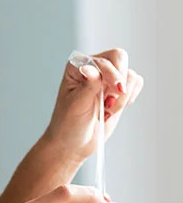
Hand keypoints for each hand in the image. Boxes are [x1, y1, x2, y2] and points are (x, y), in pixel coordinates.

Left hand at [43, 48, 143, 163]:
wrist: (74, 143)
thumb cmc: (68, 124)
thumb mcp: (76, 105)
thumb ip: (88, 86)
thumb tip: (91, 69)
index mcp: (77, 66)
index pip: (103, 60)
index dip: (113, 73)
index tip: (116, 91)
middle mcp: (93, 68)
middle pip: (119, 58)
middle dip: (120, 81)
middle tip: (112, 100)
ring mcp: (107, 78)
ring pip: (129, 74)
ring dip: (122, 96)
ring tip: (106, 109)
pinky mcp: (118, 90)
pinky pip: (135, 84)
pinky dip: (128, 98)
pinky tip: (113, 109)